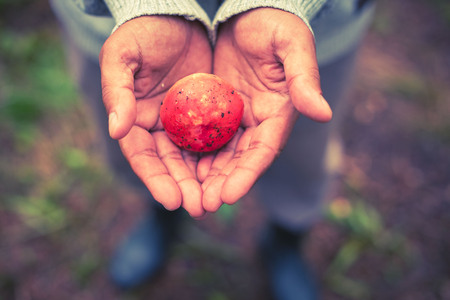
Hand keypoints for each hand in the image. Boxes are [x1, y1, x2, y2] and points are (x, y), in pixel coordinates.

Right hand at [99, 16, 211, 217]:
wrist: (176, 14)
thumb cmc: (143, 32)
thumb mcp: (122, 54)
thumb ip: (117, 90)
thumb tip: (116, 129)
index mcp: (134, 118)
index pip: (143, 156)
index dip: (155, 179)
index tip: (172, 201)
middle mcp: (159, 127)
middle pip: (170, 165)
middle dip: (184, 188)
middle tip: (200, 208)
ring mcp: (185, 122)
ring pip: (194, 159)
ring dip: (204, 181)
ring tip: (217, 200)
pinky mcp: (208, 114)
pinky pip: (215, 140)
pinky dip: (221, 158)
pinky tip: (231, 174)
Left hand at [198, 8, 331, 211]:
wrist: (251, 12)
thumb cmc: (276, 25)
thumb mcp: (292, 46)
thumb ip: (304, 78)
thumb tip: (323, 112)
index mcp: (279, 113)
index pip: (264, 150)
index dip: (248, 173)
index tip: (229, 195)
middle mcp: (258, 122)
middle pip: (240, 160)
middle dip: (223, 184)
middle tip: (202, 205)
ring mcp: (236, 118)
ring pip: (221, 154)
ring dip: (206, 177)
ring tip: (188, 197)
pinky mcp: (216, 110)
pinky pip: (203, 135)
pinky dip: (193, 154)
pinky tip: (178, 169)